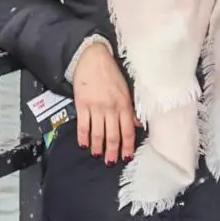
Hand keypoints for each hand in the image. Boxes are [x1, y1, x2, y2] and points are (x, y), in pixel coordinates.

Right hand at [72, 40, 136, 164]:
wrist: (92, 58)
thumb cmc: (111, 73)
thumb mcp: (126, 89)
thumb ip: (131, 109)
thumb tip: (137, 125)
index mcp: (124, 104)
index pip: (127, 131)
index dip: (127, 147)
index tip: (126, 157)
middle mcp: (111, 108)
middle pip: (113, 135)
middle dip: (112, 151)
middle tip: (111, 162)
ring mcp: (96, 107)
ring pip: (98, 133)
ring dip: (98, 146)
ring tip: (97, 155)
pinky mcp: (82, 104)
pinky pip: (83, 125)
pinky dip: (83, 136)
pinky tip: (84, 144)